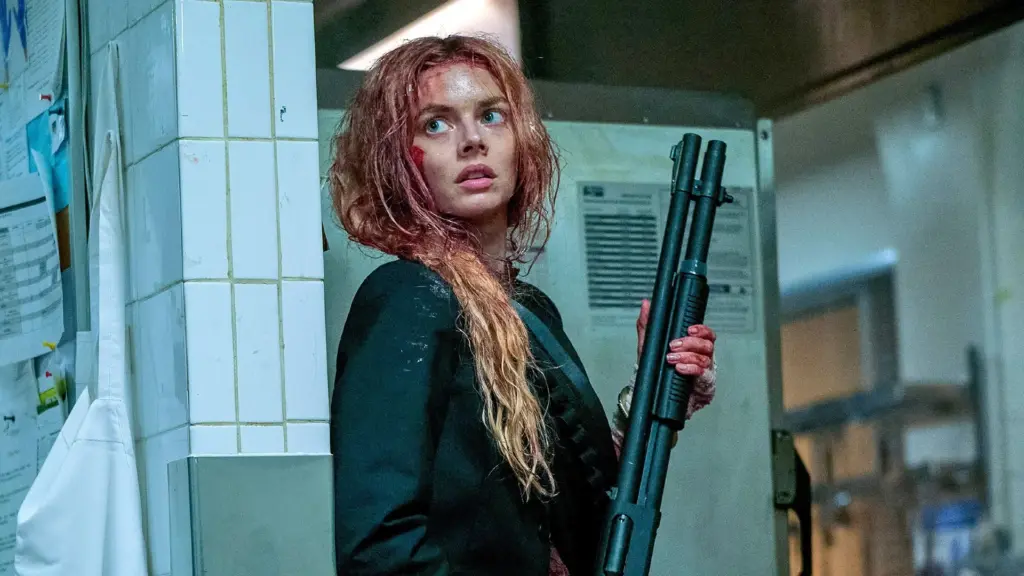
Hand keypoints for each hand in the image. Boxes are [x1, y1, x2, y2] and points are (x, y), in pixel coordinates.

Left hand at [630, 299, 717, 421]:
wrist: (654, 398)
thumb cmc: (656, 371)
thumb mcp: (648, 346)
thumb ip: (647, 325)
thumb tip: (646, 304)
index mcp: (693, 347)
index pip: (706, 334)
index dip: (701, 329)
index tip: (689, 329)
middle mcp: (702, 358)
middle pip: (708, 345)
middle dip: (690, 343)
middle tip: (673, 345)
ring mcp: (704, 372)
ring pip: (706, 358)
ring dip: (688, 356)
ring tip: (671, 358)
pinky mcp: (704, 387)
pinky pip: (704, 375)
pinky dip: (692, 369)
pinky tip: (680, 368)